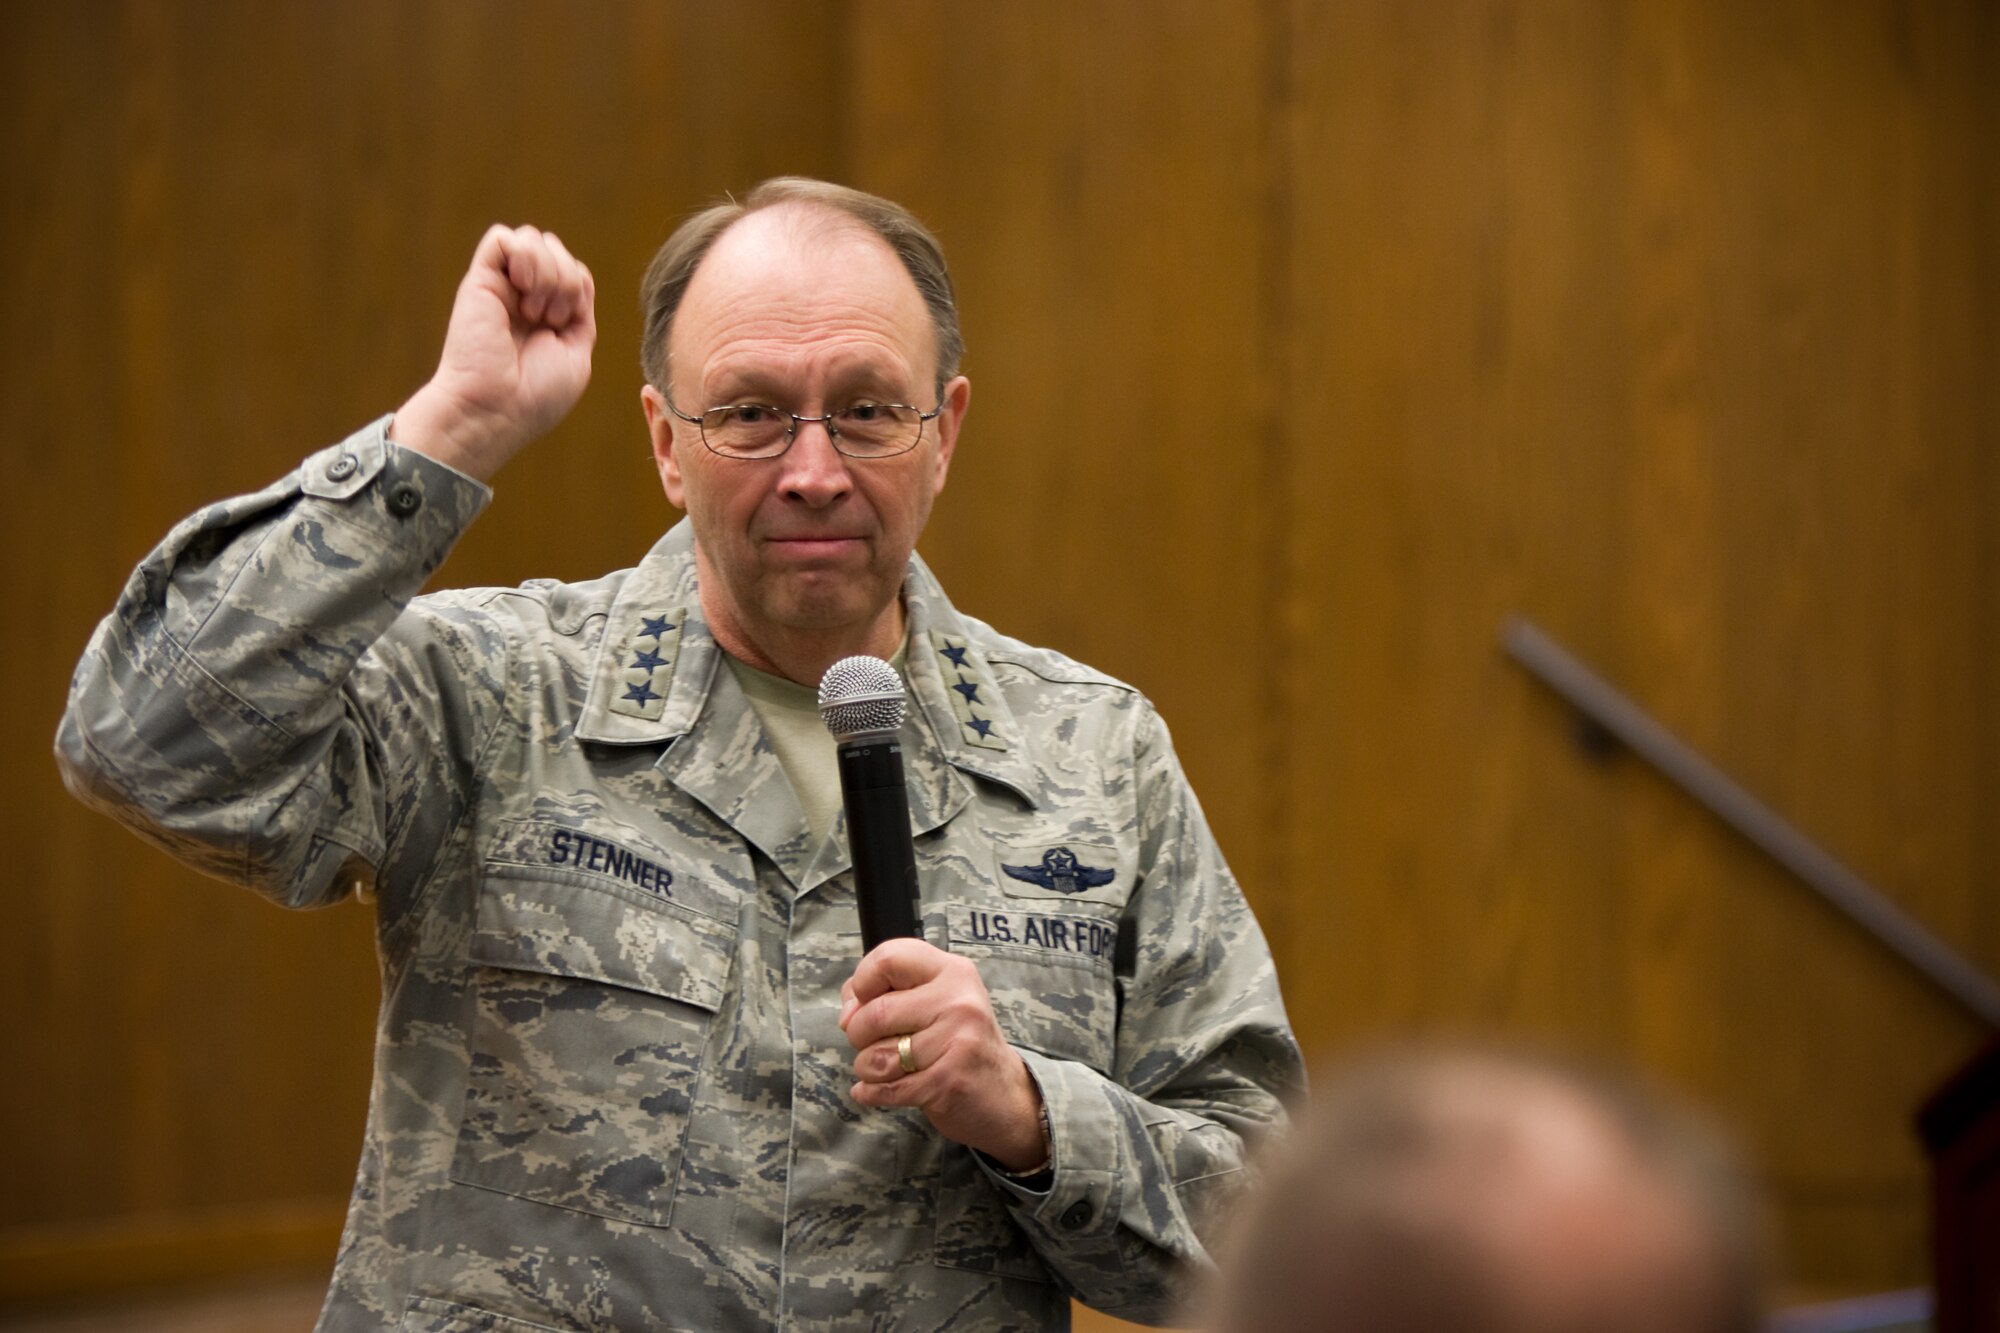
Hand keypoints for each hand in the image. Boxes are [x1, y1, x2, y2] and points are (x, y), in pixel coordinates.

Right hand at [392, 224, 595, 480]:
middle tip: (551, 318)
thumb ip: (580, 309)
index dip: (579, 287)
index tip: (567, 324)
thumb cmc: (535, 395)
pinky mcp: (478, 280)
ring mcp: (500, 287)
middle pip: (556, 248)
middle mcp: (521, 296)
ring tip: (534, 311)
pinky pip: (502, 237)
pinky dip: (523, 256)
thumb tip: (577, 272)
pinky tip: (521, 288)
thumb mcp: (576, 350)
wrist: (496, 410)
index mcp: (546, 313)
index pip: (573, 269)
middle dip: (567, 277)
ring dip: (548, 271)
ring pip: (533, 238)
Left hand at [839, 939, 1048, 1170]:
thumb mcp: (933, 1002)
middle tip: (874, 1043)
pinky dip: (873, 1093)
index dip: (862, 982)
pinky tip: (879, 1090)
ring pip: (876, 1056)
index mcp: (952, 971)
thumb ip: (886, 992)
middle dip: (859, 1035)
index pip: (888, 958)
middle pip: (875, 1012)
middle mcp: (958, 1000)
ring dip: (868, 1068)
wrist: (1005, 1095)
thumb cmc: (958, 1043)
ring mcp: (957, 1040)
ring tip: (888, 1068)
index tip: (864, 1001)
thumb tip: (849, 1010)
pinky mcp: (949, 1080)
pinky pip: (887, 1088)